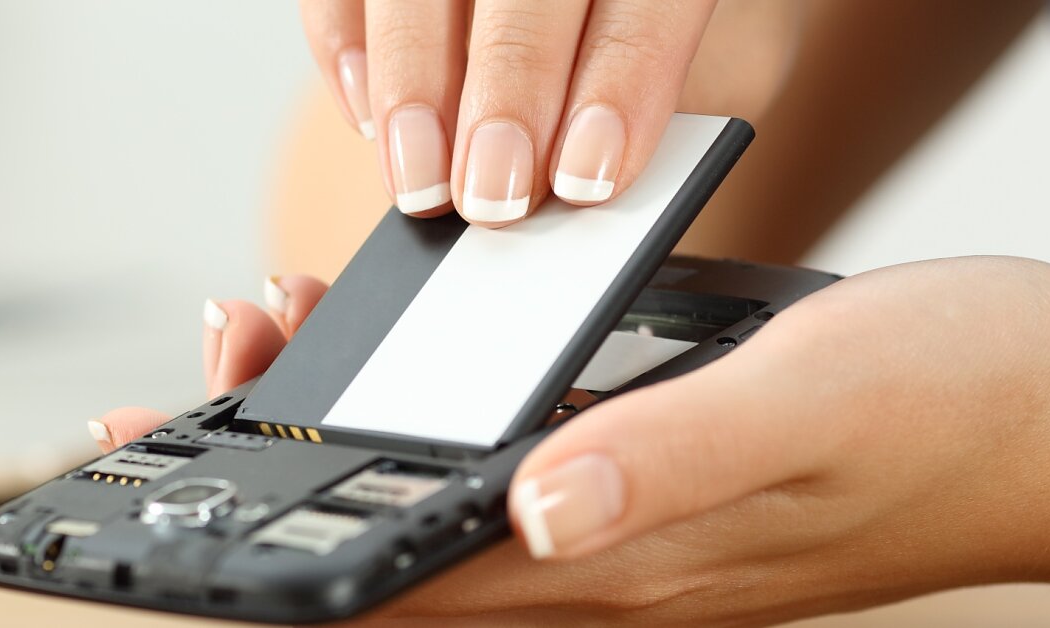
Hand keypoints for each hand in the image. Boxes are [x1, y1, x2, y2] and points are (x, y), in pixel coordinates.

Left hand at [89, 259, 1049, 623]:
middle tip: (185, 395)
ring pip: (433, 518)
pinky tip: (393, 368)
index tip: (167, 495)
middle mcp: (604, 563)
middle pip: (388, 562)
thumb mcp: (810, 401)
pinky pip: (495, 474)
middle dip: (266, 490)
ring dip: (329, 449)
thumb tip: (532, 512)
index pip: (402, 587)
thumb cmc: (963, 404)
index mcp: (620, 558)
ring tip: (260, 353)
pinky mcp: (646, 488)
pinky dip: (415, 423)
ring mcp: (623, 533)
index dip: (269, 560)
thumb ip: (669, 460)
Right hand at [299, 0, 800, 226]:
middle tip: (493, 197)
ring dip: (413, 90)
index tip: (587, 179)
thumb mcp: (704, 51)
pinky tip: (370, 117)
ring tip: (420, 183)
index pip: (645, 4)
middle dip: (505, 100)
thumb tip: (582, 178)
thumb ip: (648, 93)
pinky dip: (345, 50)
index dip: (619, 88)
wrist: (577, 2)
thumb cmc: (637, 20)